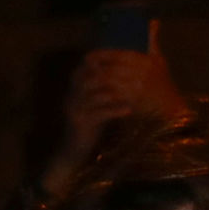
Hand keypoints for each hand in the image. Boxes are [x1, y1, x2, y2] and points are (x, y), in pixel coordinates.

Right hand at [42, 48, 185, 193]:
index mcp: (75, 86)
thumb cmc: (92, 123)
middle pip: (92, 76)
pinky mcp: (80, 124)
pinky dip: (114, 110)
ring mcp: (74, 109)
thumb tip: (127, 67)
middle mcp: (72, 94)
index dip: (106, 60)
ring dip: (116, 91)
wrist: (75, 150)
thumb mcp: (99, 101)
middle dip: (113, 74)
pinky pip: (99, 113)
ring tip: (135, 91)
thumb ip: (107, 85)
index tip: (128, 59)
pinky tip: (129, 109)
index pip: (88, 65)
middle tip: (135, 73)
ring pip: (95, 93)